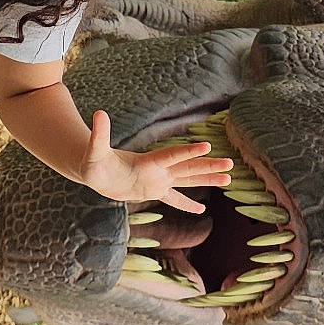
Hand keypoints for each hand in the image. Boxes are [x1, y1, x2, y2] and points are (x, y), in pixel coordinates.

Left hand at [80, 110, 231, 211]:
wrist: (94, 170)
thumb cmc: (93, 161)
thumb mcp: (94, 151)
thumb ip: (99, 135)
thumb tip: (98, 114)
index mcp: (147, 161)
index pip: (171, 155)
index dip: (187, 152)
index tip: (207, 146)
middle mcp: (157, 170)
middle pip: (188, 167)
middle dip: (208, 166)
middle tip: (230, 163)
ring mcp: (158, 180)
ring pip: (187, 180)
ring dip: (207, 179)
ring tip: (228, 179)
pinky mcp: (153, 191)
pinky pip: (174, 199)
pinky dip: (186, 204)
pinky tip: (201, 210)